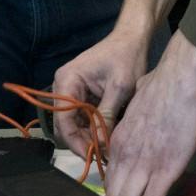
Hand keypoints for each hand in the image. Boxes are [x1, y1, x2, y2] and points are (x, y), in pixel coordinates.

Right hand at [51, 27, 150, 155]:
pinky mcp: (81, 94)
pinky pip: (82, 117)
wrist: (132, 38)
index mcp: (67, 81)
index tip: (93, 157)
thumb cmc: (127, 58)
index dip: (76, 142)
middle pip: (66, 125)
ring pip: (74, 124)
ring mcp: (71, 91)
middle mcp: (63, 86)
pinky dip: (93, 128)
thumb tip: (101, 145)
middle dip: (82, 141)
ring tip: (107, 149)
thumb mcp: (120, 88)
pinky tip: (107, 137)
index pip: (64, 120)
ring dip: (88, 137)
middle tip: (103, 156)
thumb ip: (107, 115)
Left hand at [103, 32, 195, 195]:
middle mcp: (125, 155)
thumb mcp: (138, 102)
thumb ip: (136, 114)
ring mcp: (143, 163)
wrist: (180, 78)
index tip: (138, 192)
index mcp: (119, 140)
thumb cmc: (163, 84)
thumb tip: (144, 108)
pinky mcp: (165, 168)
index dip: (123, 190)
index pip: (109, 178)